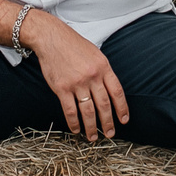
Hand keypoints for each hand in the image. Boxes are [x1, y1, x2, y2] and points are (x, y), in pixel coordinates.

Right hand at [28, 13, 128, 140]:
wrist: (51, 38)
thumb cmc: (73, 45)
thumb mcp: (95, 54)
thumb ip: (103, 71)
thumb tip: (110, 91)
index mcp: (103, 67)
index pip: (117, 92)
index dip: (122, 108)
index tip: (124, 120)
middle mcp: (92, 76)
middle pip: (104, 105)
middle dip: (108, 122)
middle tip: (110, 134)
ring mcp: (77, 83)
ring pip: (88, 111)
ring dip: (91, 127)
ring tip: (93, 137)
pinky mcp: (62, 88)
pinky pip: (70, 110)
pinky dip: (74, 122)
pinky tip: (76, 129)